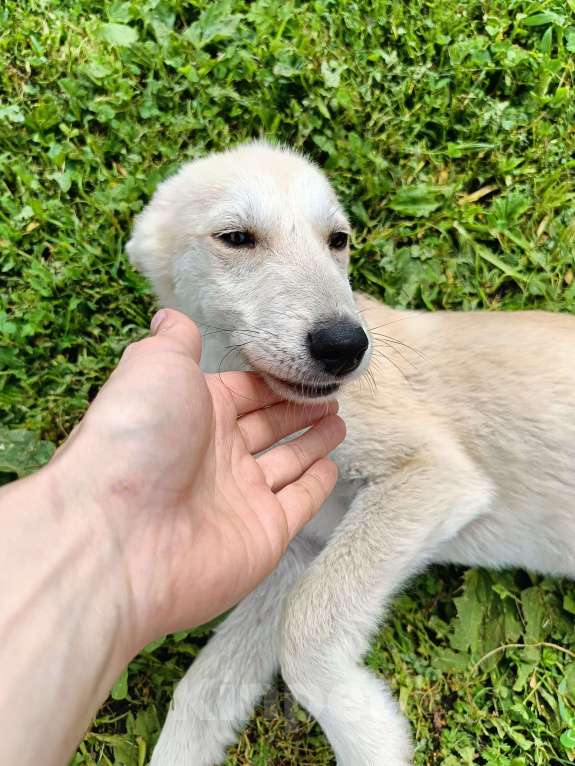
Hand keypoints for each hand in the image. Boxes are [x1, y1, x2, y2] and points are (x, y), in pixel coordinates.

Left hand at [48, 308, 344, 648]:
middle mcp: (215, 455)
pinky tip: (331, 466)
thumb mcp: (154, 366)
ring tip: (338, 421)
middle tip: (330, 393)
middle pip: (265, 425)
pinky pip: (298, 503)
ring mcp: (239, 497)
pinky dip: (315, 485)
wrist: (120, 533)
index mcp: (193, 413)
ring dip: (311, 442)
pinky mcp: (263, 534)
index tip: (303, 366)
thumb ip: (175, 341)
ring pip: (286, 463)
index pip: (242, 391)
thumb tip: (171, 315)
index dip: (271, 380)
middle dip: (296, 408)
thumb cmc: (138, 436)